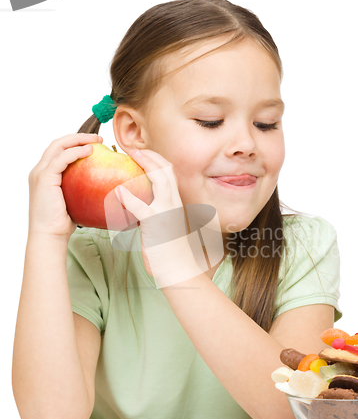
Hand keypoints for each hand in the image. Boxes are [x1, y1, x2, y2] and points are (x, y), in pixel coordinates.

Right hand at [28, 133, 101, 239]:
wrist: (50, 235)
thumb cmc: (64, 222)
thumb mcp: (75, 200)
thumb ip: (81, 188)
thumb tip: (105, 185)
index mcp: (46, 174)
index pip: (59, 150)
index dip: (76, 143)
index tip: (96, 143)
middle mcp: (40, 170)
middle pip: (58, 143)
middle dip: (79, 137)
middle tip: (99, 138)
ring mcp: (40, 173)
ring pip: (58, 146)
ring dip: (78, 140)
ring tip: (97, 140)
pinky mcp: (44, 178)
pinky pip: (61, 158)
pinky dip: (75, 152)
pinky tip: (89, 151)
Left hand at [114, 148, 201, 287]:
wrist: (179, 269)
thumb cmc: (168, 251)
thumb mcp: (163, 227)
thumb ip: (153, 215)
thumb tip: (139, 209)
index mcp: (175, 203)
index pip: (170, 174)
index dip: (156, 160)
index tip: (142, 154)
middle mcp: (174, 203)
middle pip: (167, 170)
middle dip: (151, 155)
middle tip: (133, 149)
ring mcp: (167, 212)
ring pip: (161, 180)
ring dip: (147, 164)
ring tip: (131, 156)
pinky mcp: (157, 224)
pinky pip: (142, 207)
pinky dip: (129, 198)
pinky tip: (118, 191)